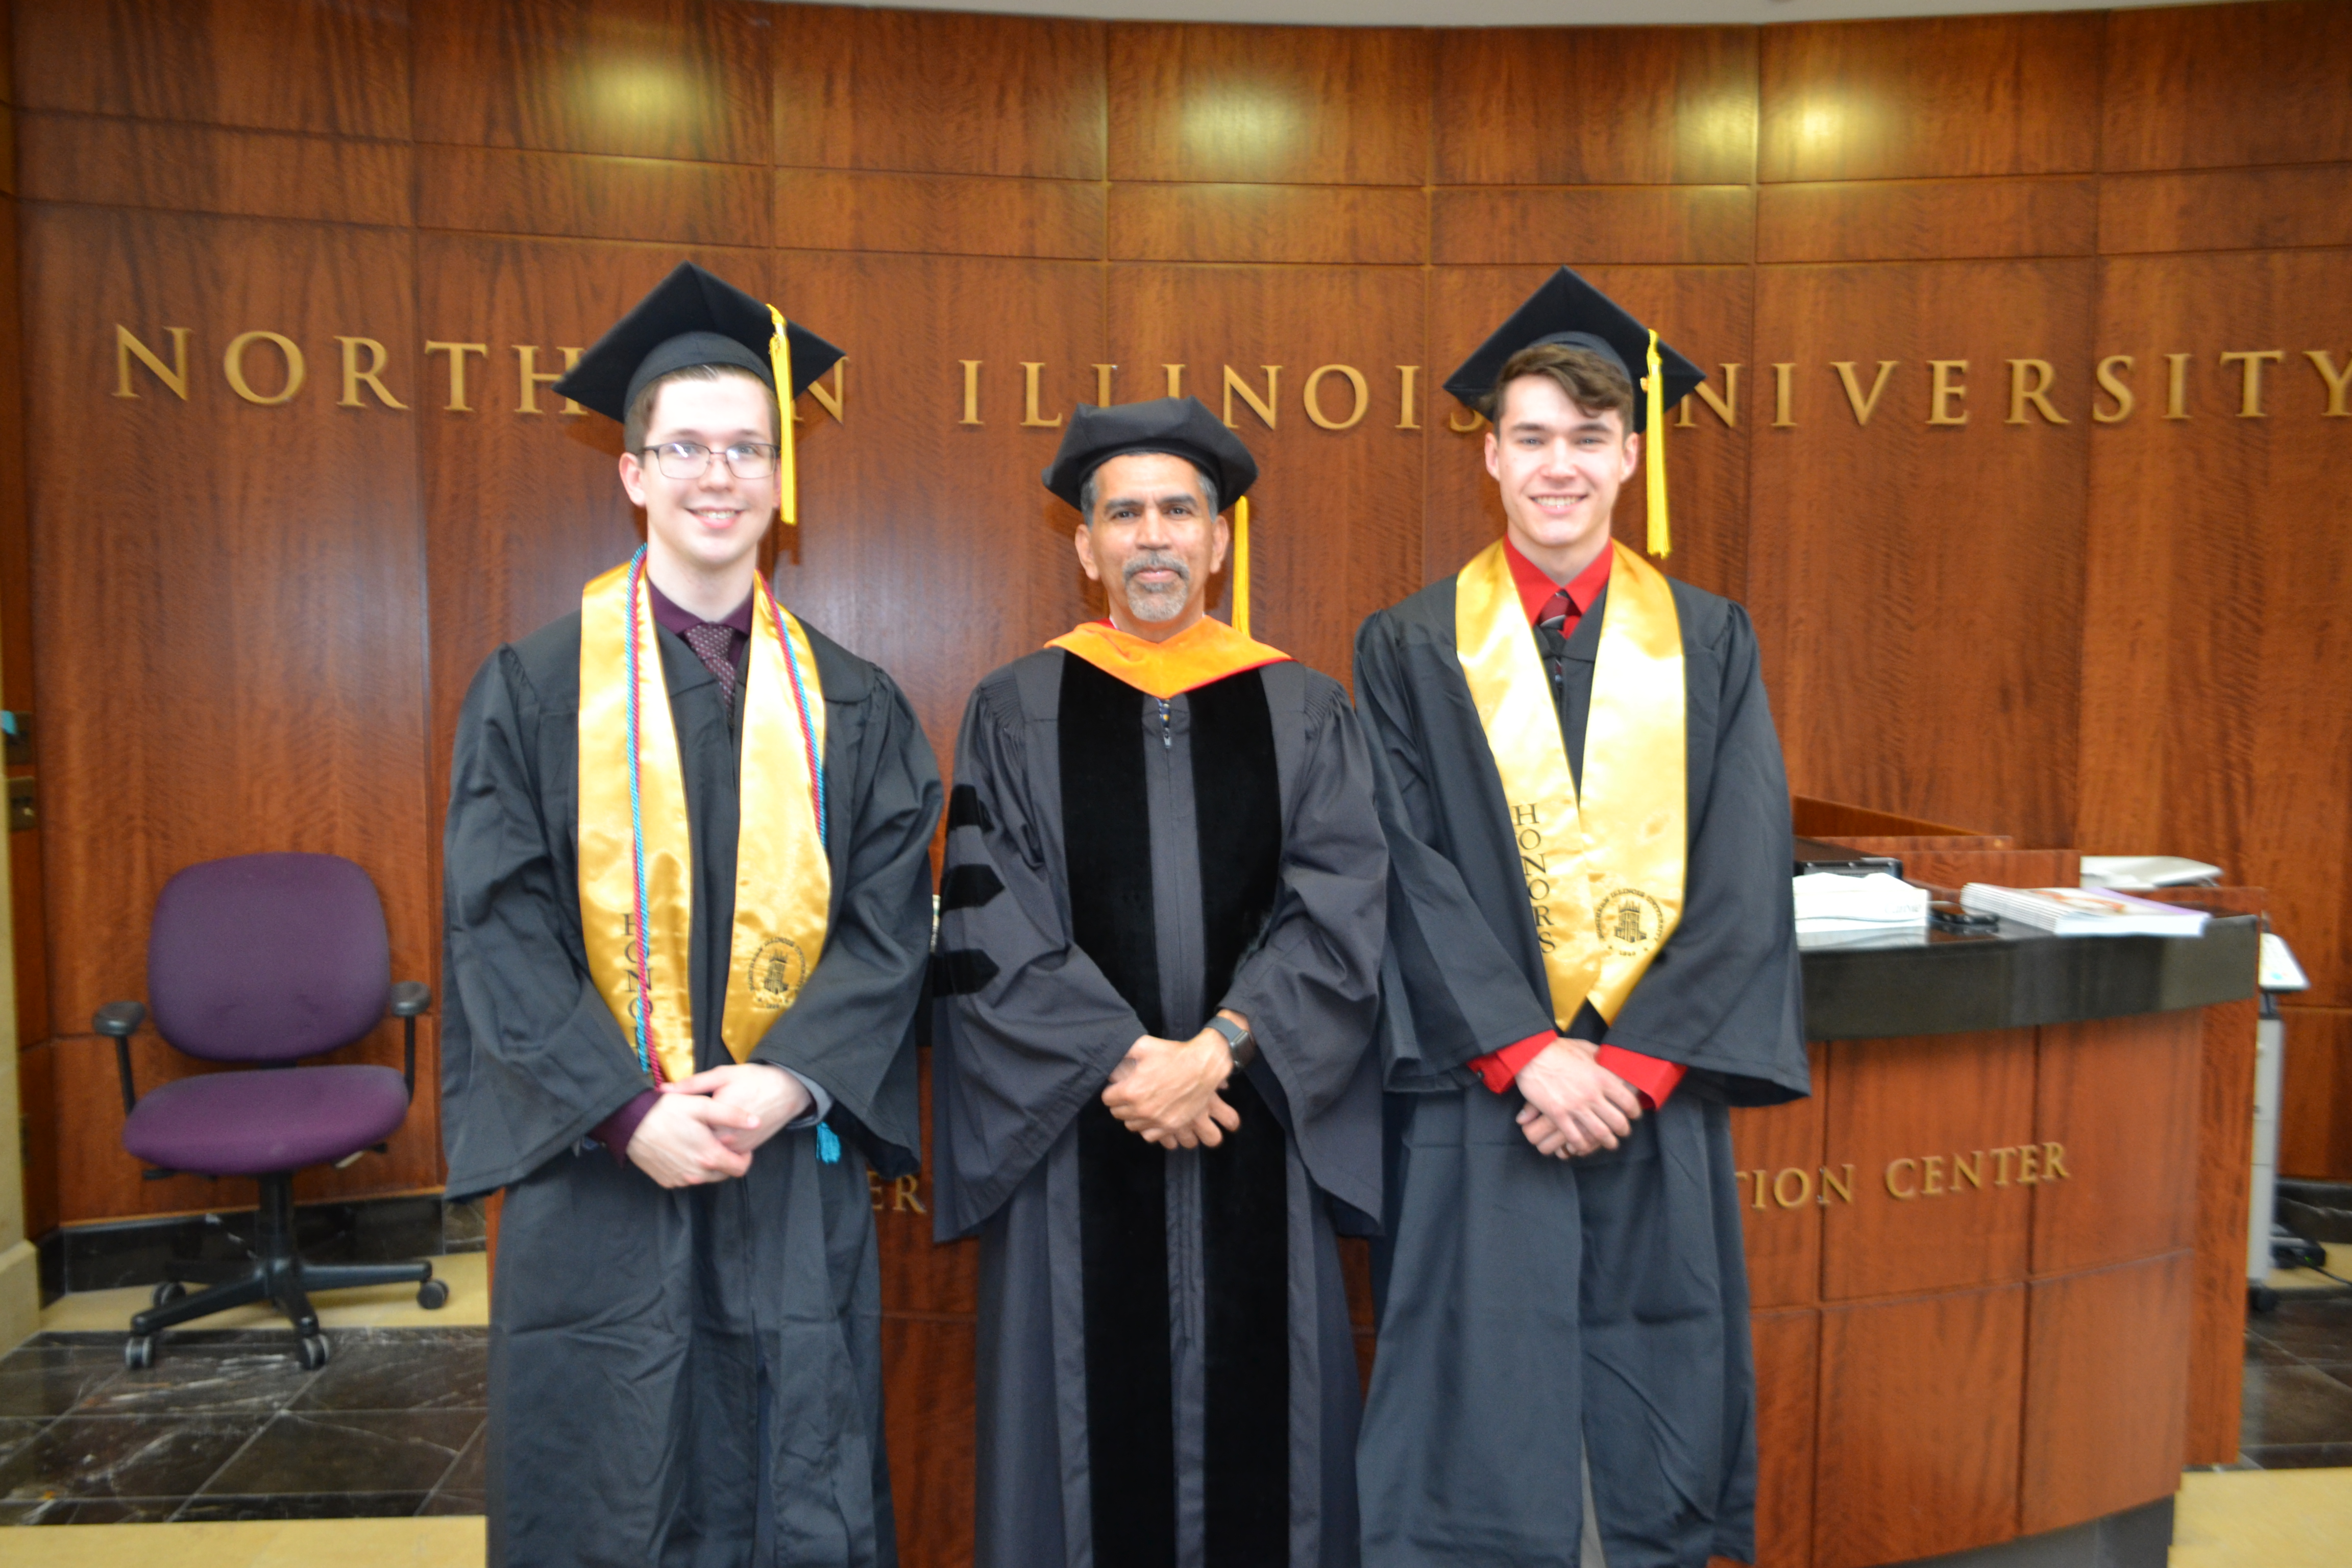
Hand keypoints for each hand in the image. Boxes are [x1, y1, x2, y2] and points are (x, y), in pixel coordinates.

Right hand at [626, 1090, 759, 1187]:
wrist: (629, 1122)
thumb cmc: (666, 1110)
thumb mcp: (702, 1106)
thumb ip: (732, 1115)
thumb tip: (757, 1122)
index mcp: (708, 1156)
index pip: (740, 1168)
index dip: (745, 1157)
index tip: (739, 1145)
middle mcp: (696, 1174)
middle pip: (724, 1174)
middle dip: (727, 1160)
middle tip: (718, 1141)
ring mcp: (680, 1180)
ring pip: (706, 1177)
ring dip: (708, 1164)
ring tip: (700, 1142)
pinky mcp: (667, 1181)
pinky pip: (687, 1179)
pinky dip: (690, 1168)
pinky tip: (684, 1149)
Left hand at [662, 1063, 812, 1155]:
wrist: (787, 1090)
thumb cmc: (754, 1079)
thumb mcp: (722, 1075)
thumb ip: (692, 1084)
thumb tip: (662, 1090)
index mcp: (717, 1118)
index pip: (685, 1130)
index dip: (674, 1126)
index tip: (669, 1119)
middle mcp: (728, 1138)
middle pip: (697, 1146)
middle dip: (685, 1139)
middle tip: (678, 1129)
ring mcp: (739, 1147)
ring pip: (711, 1154)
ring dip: (701, 1146)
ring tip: (691, 1134)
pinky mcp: (747, 1150)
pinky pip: (725, 1156)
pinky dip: (716, 1150)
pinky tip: (712, 1136)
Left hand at [1101, 1013, 1244, 1148]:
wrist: (1203, 1066)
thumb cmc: (1173, 1054)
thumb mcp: (1144, 1045)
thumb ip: (1122, 1051)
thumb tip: (1108, 1055)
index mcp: (1131, 1091)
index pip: (1107, 1099)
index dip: (1112, 1091)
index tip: (1118, 1086)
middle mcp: (1142, 1110)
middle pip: (1117, 1114)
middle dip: (1121, 1104)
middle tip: (1129, 1094)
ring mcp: (1157, 1120)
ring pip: (1132, 1126)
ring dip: (1133, 1116)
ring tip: (1140, 1104)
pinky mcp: (1171, 1126)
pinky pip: (1150, 1135)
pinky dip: (1148, 1127)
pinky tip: (1152, 1115)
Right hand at [1513, 1039, 1643, 1158]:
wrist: (1530, 1054)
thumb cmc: (1556, 1049)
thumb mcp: (1583, 1048)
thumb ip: (1599, 1055)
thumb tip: (1608, 1057)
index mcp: (1601, 1077)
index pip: (1628, 1101)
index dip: (1634, 1112)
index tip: (1633, 1115)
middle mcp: (1592, 1094)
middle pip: (1618, 1121)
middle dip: (1623, 1130)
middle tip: (1622, 1132)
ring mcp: (1575, 1105)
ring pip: (1600, 1133)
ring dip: (1607, 1142)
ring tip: (1609, 1143)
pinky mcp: (1558, 1114)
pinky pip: (1575, 1137)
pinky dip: (1581, 1145)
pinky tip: (1583, 1146)